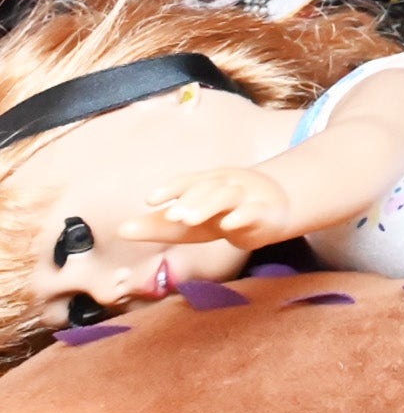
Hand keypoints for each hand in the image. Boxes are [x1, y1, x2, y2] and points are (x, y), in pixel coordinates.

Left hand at [128, 167, 292, 247]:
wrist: (274, 210)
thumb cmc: (222, 215)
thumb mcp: (190, 223)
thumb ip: (158, 226)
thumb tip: (120, 230)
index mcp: (206, 184)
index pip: (187, 182)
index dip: (171, 189)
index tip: (150, 200)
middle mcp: (226, 185)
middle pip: (207, 188)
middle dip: (189, 201)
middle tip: (172, 215)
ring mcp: (247, 196)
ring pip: (227, 196)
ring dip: (208, 205)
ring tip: (189, 219)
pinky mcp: (265, 213)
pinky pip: (254, 210)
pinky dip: (242, 215)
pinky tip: (229, 223)